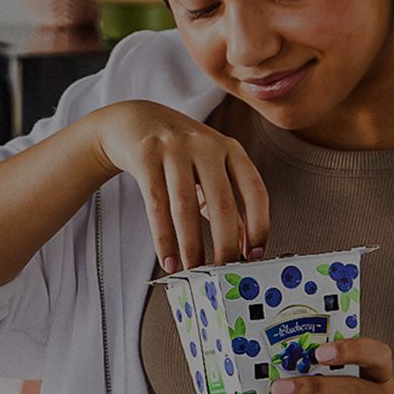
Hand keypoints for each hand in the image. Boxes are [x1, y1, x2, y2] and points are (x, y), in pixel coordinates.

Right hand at [87, 100, 268, 270]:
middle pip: (222, 202)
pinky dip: (163, 239)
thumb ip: (228, 202)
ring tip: (194, 271)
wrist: (134, 121)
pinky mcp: (145, 156)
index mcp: (230, 148)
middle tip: (223, 273)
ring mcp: (174, 149)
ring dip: (191, 246)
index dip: (259, 225)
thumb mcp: (209, 169)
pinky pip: (156, 205)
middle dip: (224, 244)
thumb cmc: (178, 151)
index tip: (255, 255)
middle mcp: (205, 145)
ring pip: (186, 207)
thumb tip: (245, 246)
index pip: (254, 189)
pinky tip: (169, 260)